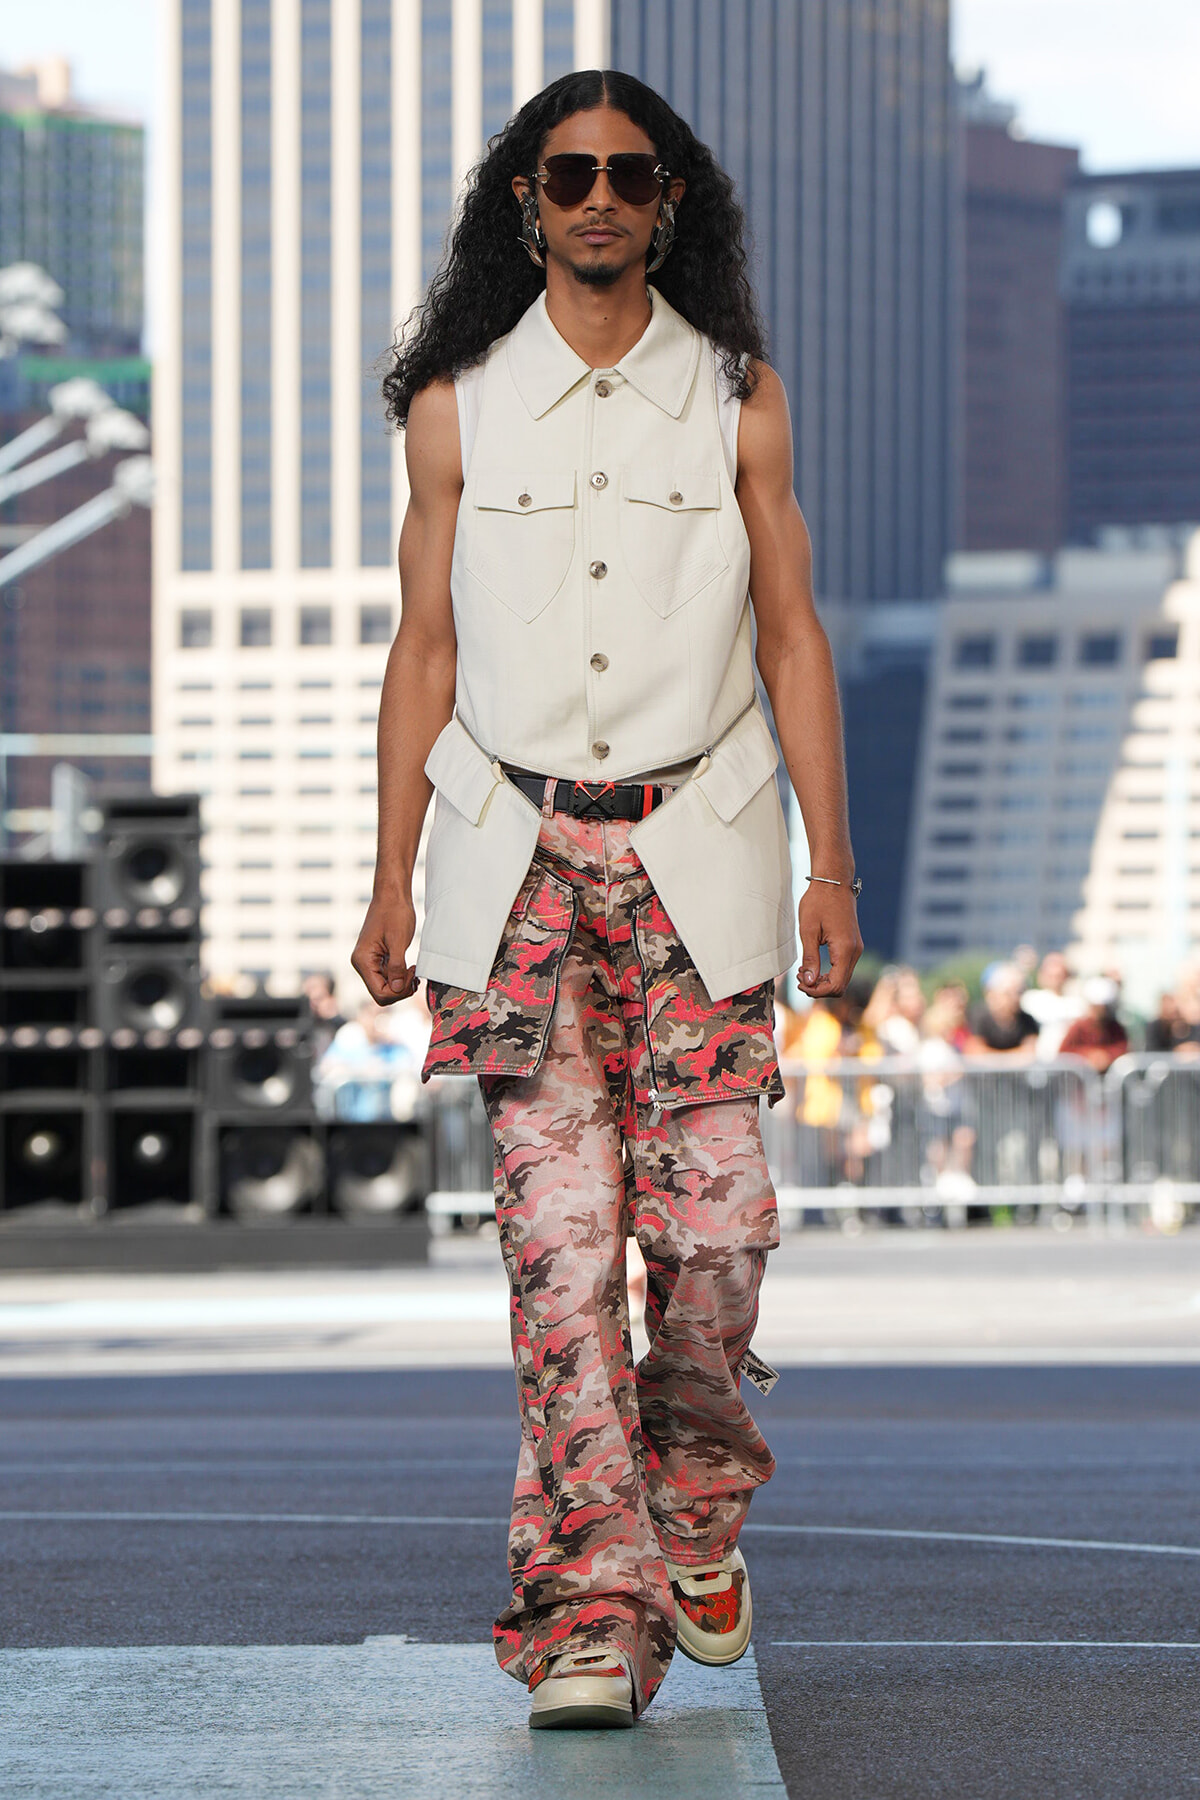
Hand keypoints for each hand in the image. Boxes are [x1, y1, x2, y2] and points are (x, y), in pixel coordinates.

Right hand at [351, 891, 418, 1004]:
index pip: (379, 993)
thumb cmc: (395, 913)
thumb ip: (396, 967)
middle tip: (415, 976)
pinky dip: (399, 977)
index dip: (398, 992)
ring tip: (414, 972)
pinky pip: (387, 976)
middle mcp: (362, 963)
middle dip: (400, 990)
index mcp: (363, 960)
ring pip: (385, 986)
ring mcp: (368, 961)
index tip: (412, 977)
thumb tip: (396, 989)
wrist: (392, 895)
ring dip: (401, 984)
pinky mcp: (376, 958)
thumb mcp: (399, 941)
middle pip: (381, 993)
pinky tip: (410, 969)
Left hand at [797, 883, 862, 997]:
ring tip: (803, 972)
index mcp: (845, 949)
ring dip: (823, 981)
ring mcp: (856, 949)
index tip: (800, 983)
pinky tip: (813, 966)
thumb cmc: (818, 902)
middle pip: (840, 986)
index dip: (817, 991)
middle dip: (819, 988)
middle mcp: (855, 952)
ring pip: (842, 978)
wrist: (833, 882)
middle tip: (799, 978)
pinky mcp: (853, 946)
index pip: (836, 985)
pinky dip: (829, 973)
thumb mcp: (808, 930)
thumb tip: (809, 982)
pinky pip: (843, 968)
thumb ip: (810, 958)